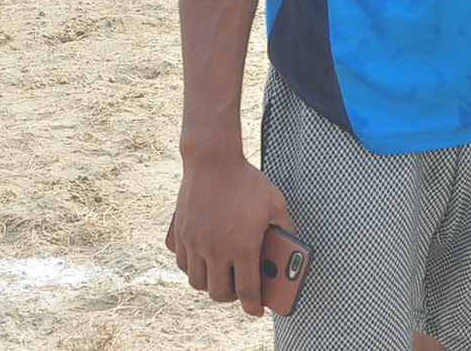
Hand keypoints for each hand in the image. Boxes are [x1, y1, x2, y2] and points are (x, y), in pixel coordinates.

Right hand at [172, 149, 294, 317]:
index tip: (257, 311)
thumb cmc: (246, 181)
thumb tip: (290, 244)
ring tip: (221, 276)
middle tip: (238, 290)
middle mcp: (216, 249)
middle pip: (219, 293)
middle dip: (231, 297)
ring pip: (198, 282)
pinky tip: (204, 260)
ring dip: (210, 284)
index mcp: (243, 245)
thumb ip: (285, 226)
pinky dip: (193, 268)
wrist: (212, 160)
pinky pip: (183, 264)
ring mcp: (195, 243)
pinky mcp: (181, 235)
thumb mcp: (275, 202)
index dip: (253, 306)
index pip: (247, 290)